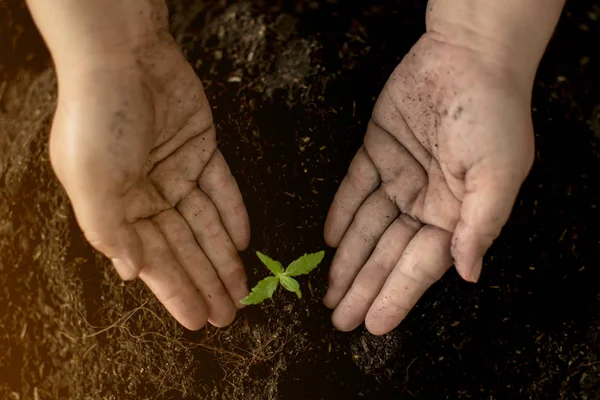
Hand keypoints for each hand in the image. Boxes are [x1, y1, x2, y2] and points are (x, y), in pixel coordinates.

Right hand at [50, 41, 249, 329]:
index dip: (178, 292)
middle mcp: (146, 194)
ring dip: (223, 257)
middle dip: (206, 282)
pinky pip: (221, 189)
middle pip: (184, 248)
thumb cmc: (98, 119)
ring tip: (241, 290)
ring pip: (205, 224)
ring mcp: (176, 171)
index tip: (199, 321)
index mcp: (117, 208)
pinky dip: (232, 214)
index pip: (155, 261)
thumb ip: (110, 231)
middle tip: (229, 314)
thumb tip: (131, 273)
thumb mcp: (92, 182)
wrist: (122, 56)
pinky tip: (244, 242)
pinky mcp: (200, 148)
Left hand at [323, 34, 534, 334]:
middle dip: (363, 287)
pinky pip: (354, 189)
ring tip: (328, 292)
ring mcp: (400, 177)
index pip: (419, 266)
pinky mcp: (378, 151)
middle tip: (339, 319)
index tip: (373, 325)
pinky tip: (329, 240)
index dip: (395, 296)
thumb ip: (480, 225)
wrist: (468, 55)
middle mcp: (426, 201)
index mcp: (455, 213)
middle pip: (387, 253)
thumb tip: (469, 273)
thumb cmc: (491, 113)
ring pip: (366, 228)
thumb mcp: (497, 174)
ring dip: (347, 259)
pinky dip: (341, 213)